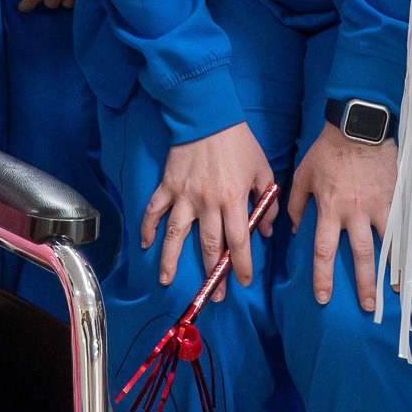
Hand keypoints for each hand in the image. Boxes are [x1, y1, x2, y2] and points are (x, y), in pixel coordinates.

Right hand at [148, 123, 272, 291]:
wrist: (207, 116)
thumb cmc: (239, 142)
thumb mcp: (262, 170)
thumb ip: (266, 201)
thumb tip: (265, 229)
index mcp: (233, 199)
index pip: (239, 241)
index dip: (242, 264)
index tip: (244, 280)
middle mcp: (207, 203)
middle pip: (209, 246)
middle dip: (213, 274)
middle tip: (215, 295)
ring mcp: (184, 196)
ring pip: (175, 235)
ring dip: (171, 261)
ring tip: (167, 281)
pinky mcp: (167, 186)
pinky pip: (154, 211)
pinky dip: (148, 228)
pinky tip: (145, 245)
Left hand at [288, 121, 397, 310]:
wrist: (359, 126)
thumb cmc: (328, 150)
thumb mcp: (303, 174)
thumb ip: (296, 204)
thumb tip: (293, 229)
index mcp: (329, 208)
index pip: (324, 250)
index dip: (323, 276)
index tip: (324, 298)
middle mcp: (354, 212)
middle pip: (360, 255)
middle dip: (364, 283)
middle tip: (367, 306)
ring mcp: (379, 205)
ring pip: (387, 243)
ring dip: (392, 270)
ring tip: (398, 291)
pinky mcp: (396, 197)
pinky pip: (404, 225)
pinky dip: (410, 244)